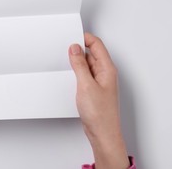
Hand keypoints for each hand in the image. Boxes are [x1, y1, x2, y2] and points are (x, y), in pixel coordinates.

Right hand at [69, 33, 129, 168]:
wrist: (102, 133)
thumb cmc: (100, 114)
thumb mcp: (86, 85)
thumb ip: (80, 65)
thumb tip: (74, 49)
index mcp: (107, 68)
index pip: (96, 44)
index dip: (83, 38)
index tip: (70, 38)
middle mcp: (104, 73)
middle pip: (91, 52)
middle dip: (77, 49)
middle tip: (64, 50)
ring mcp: (98, 81)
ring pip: (86, 64)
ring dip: (76, 62)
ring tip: (65, 64)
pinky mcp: (92, 89)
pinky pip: (83, 74)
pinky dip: (75, 72)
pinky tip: (68, 76)